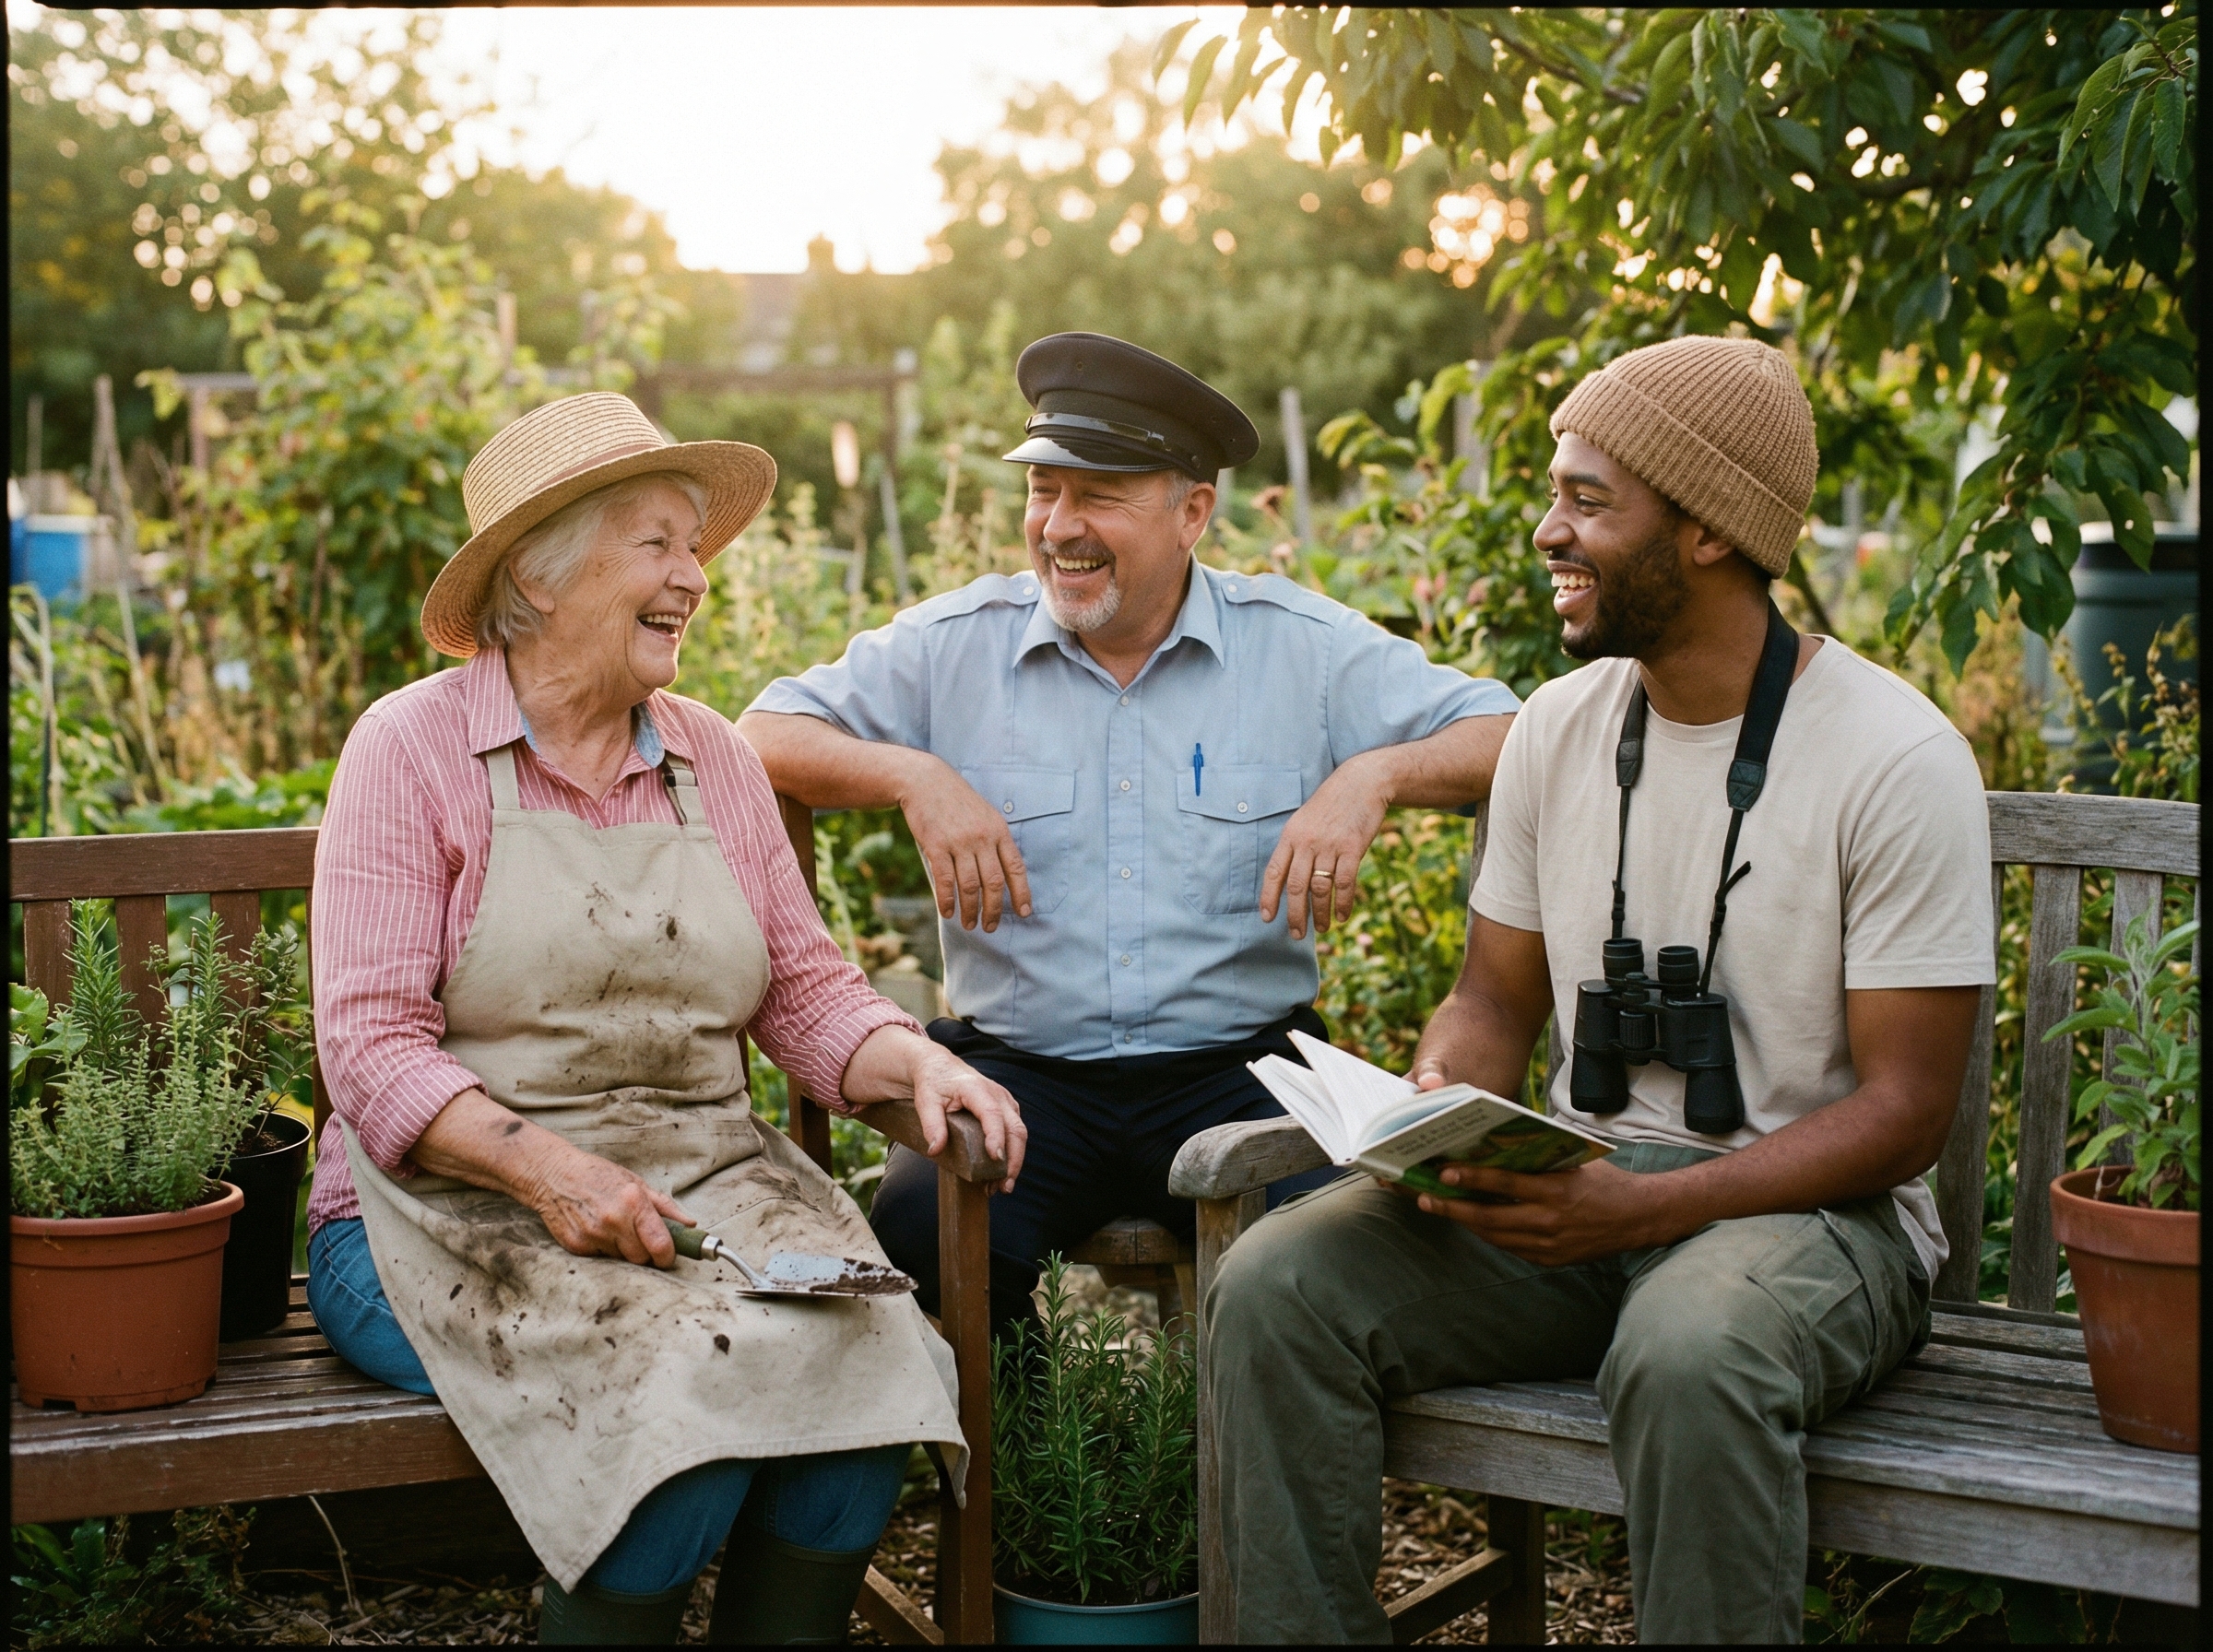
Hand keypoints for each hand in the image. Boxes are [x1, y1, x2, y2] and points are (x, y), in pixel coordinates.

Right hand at [519, 1136, 699, 1267]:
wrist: (552, 1175)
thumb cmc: (596, 1175)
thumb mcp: (634, 1182)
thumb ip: (663, 1206)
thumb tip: (689, 1224)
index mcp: (633, 1202)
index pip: (660, 1244)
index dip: (668, 1256)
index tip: (668, 1255)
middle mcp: (613, 1221)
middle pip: (642, 1258)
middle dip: (646, 1253)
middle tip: (640, 1239)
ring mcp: (593, 1236)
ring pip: (621, 1261)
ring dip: (623, 1251)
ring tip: (615, 1229)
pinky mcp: (576, 1247)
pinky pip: (601, 1259)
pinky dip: (603, 1250)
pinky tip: (597, 1230)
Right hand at [898, 755, 1033, 932]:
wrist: (926, 781)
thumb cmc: (957, 802)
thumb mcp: (986, 816)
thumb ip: (996, 842)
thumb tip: (1005, 876)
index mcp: (999, 831)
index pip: (1016, 867)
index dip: (1022, 893)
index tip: (1025, 913)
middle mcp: (982, 837)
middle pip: (993, 882)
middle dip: (994, 910)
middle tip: (990, 927)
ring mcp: (959, 841)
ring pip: (969, 885)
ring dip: (970, 910)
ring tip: (969, 924)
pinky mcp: (936, 844)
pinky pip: (945, 879)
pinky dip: (947, 900)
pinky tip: (948, 912)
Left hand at [906, 1043, 1027, 1192]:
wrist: (939, 1067)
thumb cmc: (933, 1083)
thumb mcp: (925, 1101)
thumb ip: (931, 1124)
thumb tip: (935, 1150)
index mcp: (977, 1089)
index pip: (992, 1114)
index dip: (996, 1136)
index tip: (995, 1158)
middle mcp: (997, 1094)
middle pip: (1015, 1128)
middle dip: (1013, 1159)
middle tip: (1004, 1186)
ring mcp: (1005, 1102)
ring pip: (1019, 1133)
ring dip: (1015, 1161)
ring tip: (1002, 1186)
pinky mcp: (1007, 1110)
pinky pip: (1016, 1133)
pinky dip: (1012, 1154)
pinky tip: (1001, 1173)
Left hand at [1260, 753, 1389, 938]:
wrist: (1362, 782)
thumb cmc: (1332, 804)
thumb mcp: (1305, 820)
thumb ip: (1296, 846)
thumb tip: (1289, 879)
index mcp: (1291, 836)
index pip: (1274, 872)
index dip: (1269, 897)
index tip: (1267, 918)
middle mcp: (1307, 842)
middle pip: (1295, 886)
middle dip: (1295, 915)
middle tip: (1296, 935)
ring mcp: (1330, 845)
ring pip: (1320, 888)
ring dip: (1320, 913)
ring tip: (1321, 929)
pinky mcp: (1352, 848)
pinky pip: (1344, 883)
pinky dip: (1342, 903)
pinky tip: (1341, 916)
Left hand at [1413, 1158, 1664, 1266]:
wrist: (1638, 1218)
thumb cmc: (1603, 1180)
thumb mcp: (1572, 1161)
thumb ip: (1537, 1157)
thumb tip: (1495, 1143)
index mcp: (1556, 1190)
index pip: (1505, 1184)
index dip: (1472, 1178)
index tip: (1445, 1172)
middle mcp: (1550, 1220)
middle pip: (1490, 1216)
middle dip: (1453, 1207)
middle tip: (1424, 1196)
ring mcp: (1549, 1244)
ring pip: (1495, 1235)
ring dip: (1464, 1221)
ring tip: (1438, 1207)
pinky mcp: (1549, 1259)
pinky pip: (1510, 1247)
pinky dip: (1488, 1234)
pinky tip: (1470, 1221)